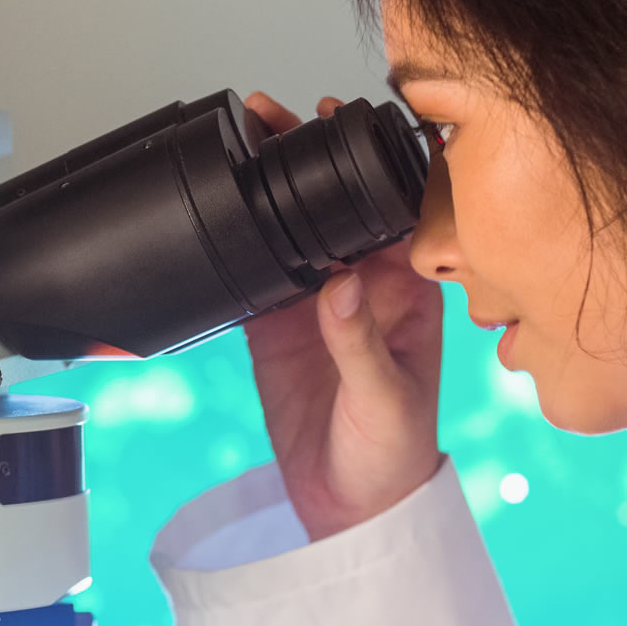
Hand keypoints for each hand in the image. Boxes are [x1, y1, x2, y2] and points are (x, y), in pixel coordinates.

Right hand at [243, 92, 446, 540]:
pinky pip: (255, 272)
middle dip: (309, 158)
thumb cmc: (395, 455)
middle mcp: (364, 287)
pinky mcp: (276, 327)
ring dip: (270, 188)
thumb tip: (340, 286)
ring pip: (293, 229)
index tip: (345, 129)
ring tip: (241, 144)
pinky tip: (218, 211)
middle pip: (337, 205)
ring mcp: (317, 304)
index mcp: (408, 292)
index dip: (373, 163)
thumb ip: (362, 344)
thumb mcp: (388, 401)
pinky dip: (236, 242)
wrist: (351, 507)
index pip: (395, 210)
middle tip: (275, 118)